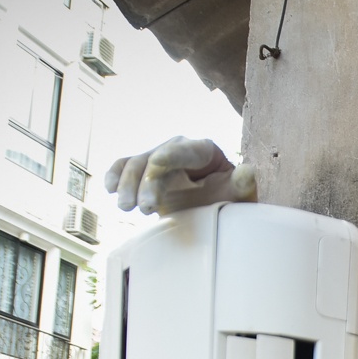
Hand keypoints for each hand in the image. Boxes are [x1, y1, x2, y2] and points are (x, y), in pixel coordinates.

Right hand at [105, 136, 257, 214]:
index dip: (171, 154)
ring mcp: (158, 159)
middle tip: (145, 209)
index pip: (186, 150)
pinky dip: (114, 175)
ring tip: (126, 208)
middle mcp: (178, 149)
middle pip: (156, 159)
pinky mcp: (144, 172)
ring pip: (136, 165)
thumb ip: (243, 185)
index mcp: (204, 151)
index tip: (157, 163)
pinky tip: (109, 189)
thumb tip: (248, 171)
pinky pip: (124, 167)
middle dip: (147, 183)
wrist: (214, 208)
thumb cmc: (229, 199)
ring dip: (127, 185)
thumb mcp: (239, 196)